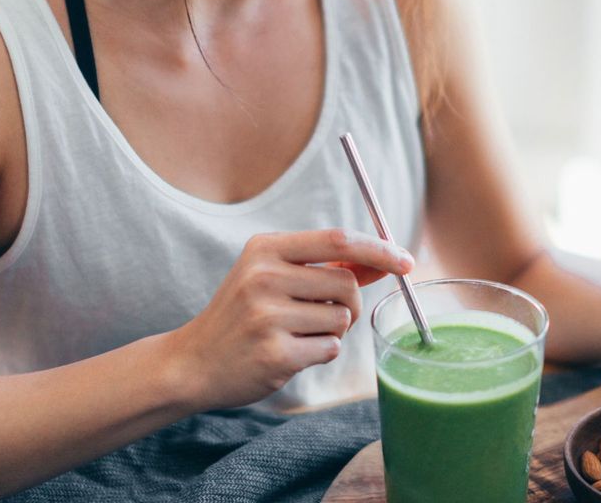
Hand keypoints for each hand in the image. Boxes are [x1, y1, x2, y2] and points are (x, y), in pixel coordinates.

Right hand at [168, 228, 413, 410]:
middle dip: (350, 303)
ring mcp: (267, 316)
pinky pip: (330, 350)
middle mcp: (264, 277)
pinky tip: (289, 352)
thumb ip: (326, 266)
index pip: (338, 240)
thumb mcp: (273, 276)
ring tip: (296, 333)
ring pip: (341, 320)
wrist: (194, 361)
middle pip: (346, 284)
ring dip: (332, 331)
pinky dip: (320, 354)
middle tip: (327, 315)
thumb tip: (386, 258)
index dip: (379, 249)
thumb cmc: (244, 314)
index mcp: (265, 248)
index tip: (406, 262)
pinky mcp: (275, 353)